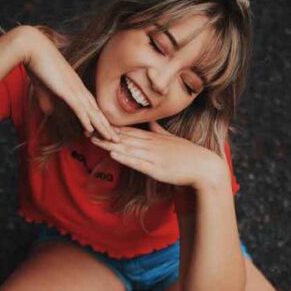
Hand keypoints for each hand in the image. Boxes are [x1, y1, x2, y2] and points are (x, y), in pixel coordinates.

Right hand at [23, 27, 120, 141]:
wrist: (33, 48)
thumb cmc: (38, 65)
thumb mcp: (45, 89)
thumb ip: (49, 101)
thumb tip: (50, 113)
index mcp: (76, 86)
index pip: (92, 106)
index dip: (100, 120)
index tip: (107, 131)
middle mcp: (79, 87)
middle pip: (97, 110)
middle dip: (107, 126)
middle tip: (117, 139)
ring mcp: (74, 88)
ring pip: (92, 111)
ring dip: (102, 127)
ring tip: (112, 139)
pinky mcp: (66, 90)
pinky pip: (79, 108)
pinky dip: (85, 119)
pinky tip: (91, 130)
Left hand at [90, 120, 223, 189]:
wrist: (204, 167)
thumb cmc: (188, 154)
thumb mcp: (172, 139)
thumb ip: (159, 131)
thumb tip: (150, 122)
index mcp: (153, 138)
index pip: (128, 130)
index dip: (111, 126)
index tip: (96, 122)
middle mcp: (150, 144)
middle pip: (123, 137)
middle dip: (104, 134)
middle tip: (86, 128)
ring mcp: (153, 156)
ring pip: (127, 148)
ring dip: (109, 144)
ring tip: (93, 139)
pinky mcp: (156, 168)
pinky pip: (137, 162)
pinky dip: (125, 157)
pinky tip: (113, 153)